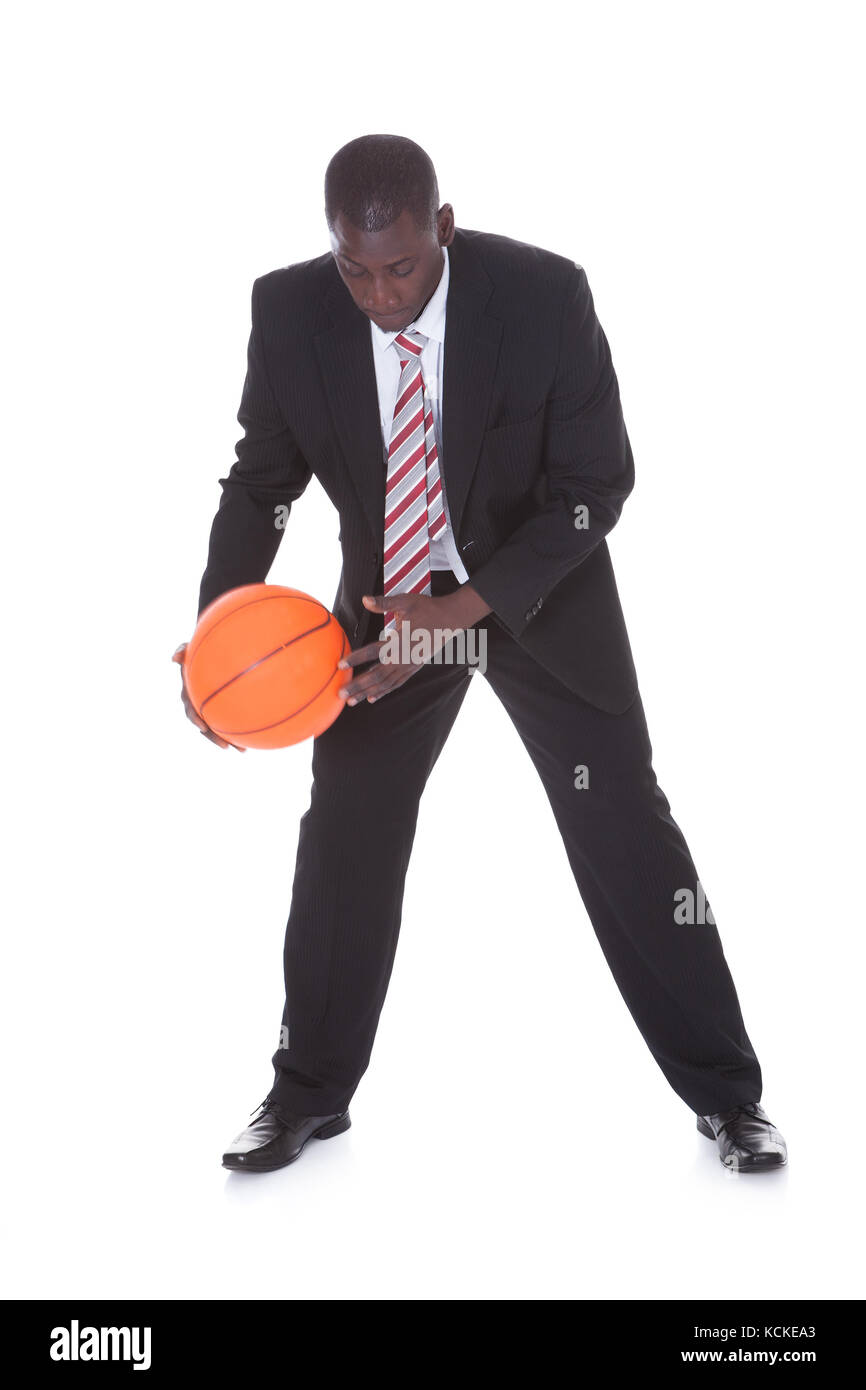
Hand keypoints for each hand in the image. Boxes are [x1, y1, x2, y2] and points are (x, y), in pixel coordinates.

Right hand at [172, 643, 245, 750]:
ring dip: (229, 740)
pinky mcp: (221, 709)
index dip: (195, 719)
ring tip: (243, 750)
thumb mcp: (189, 649)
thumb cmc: (199, 651)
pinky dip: (239, 729)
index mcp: (190, 695)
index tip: (202, 727)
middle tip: (227, 747)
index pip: (190, 710)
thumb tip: (173, 657)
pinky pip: (229, 721)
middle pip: (206, 727)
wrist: (210, 655)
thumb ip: (181, 651)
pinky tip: (254, 736)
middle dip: (215, 738)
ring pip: (218, 729)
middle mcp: (198, 705)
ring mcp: (209, 708)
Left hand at [336, 584, 490, 704]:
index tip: (340, 664)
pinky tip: (371, 698)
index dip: (356, 658)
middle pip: (377, 674)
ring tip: (350, 701)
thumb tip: (364, 599)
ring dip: (367, 692)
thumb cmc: (427, 608)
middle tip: (340, 693)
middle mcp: (404, 657)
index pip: (374, 651)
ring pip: (386, 683)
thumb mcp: (405, 601)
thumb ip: (384, 603)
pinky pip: (396, 683)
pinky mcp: (414, 668)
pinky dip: (383, 691)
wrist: (450, 619)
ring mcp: (410, 665)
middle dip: (358, 685)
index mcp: (400, 640)